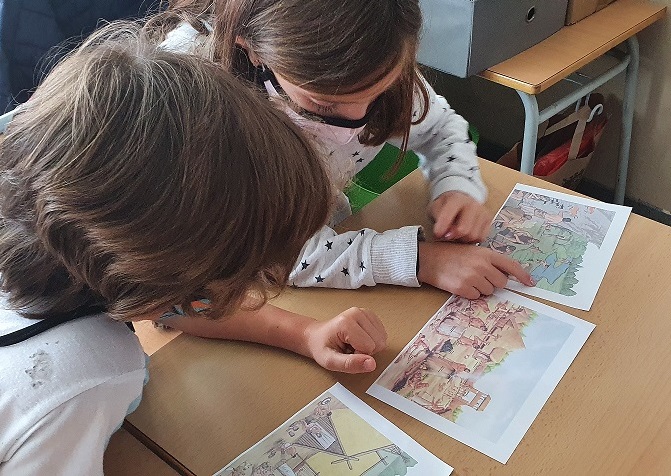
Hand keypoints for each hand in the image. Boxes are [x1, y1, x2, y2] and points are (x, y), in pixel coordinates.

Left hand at [304, 307, 386, 373]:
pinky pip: (382, 333)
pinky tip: (360, 339)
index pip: (369, 347)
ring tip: (354, 344)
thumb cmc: (322, 347)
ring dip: (370, 346)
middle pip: (378, 342)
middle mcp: (357, 313)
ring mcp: (364, 312)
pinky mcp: (369, 314)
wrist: (316, 336)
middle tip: (350, 349)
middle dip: (366, 351)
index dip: (360, 355)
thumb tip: (372, 364)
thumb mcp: (331, 362)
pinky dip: (373, 340)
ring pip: (382, 338)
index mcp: (346, 323)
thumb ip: (350, 364)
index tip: (346, 352)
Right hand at [417, 241, 533, 298]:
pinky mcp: (463, 288)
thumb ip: (489, 261)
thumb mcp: (472, 251)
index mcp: (486, 254)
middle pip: (501, 282)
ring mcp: (473, 277)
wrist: (429, 259)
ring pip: (489, 291)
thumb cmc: (451, 254)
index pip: (510, 265)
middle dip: (493, 282)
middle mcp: (481, 265)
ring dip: (480, 288)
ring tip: (466, 277)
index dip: (522, 275)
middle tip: (480, 276)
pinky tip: (460, 283)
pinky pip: (476, 297)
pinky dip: (470, 293)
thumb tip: (504, 276)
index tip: (530, 283)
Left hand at [430, 191, 491, 242]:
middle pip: (464, 230)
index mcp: (457, 199)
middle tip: (447, 236)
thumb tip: (442, 233)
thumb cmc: (446, 206)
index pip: (449, 215)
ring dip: (462, 239)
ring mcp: (482, 212)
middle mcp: (472, 204)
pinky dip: (471, 240)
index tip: (437, 234)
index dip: (442, 227)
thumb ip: (437, 218)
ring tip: (456, 234)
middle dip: (453, 237)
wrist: (461, 201)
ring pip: (473, 236)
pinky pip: (481, 238)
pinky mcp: (488, 221)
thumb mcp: (435, 208)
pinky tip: (465, 235)